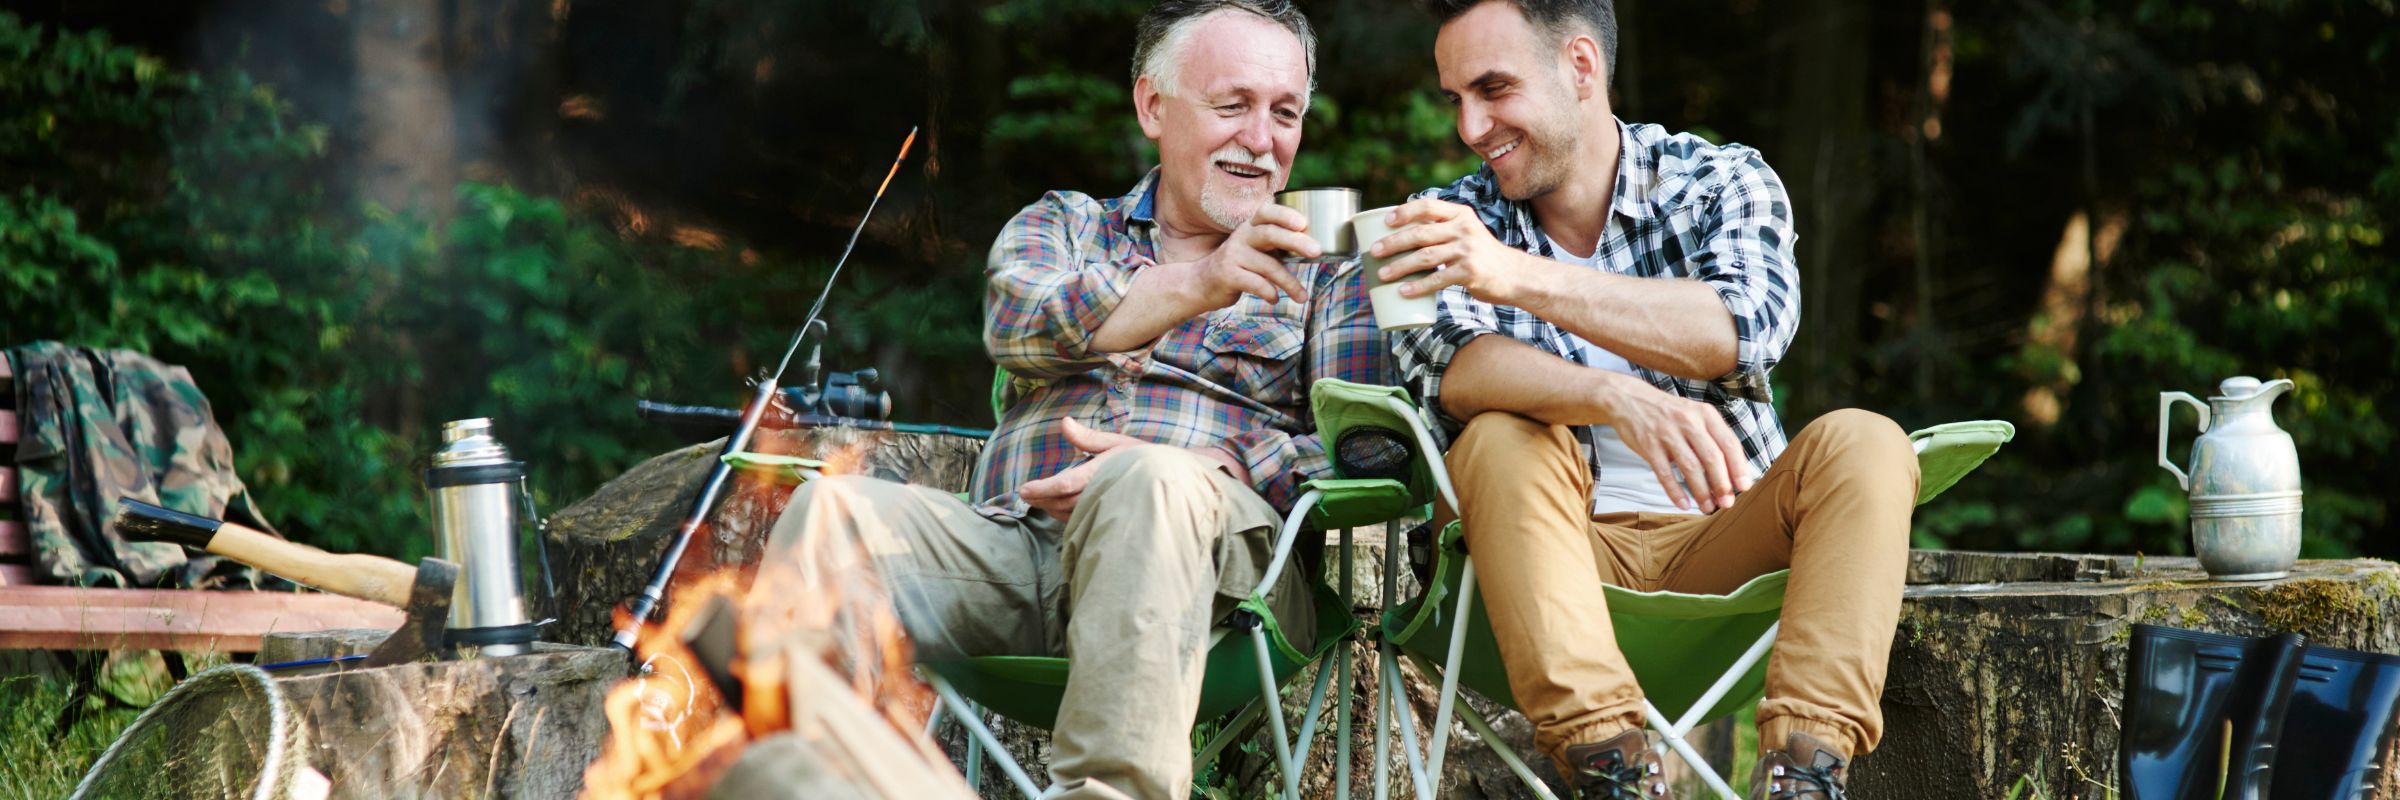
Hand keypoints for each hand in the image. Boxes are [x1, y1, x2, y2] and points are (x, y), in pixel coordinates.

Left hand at [1018, 418, 1142, 520]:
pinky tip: (1057, 508)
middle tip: (1025, 495)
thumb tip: (1065, 422)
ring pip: (1069, 513)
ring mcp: (1103, 507)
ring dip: (1050, 508)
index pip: (1064, 484)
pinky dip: (1064, 514)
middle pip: (1062, 502)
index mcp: (1099, 473)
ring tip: (1037, 501)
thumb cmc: (1140, 457)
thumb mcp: (1115, 442)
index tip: (1024, 490)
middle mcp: (1100, 493)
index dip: (1042, 489)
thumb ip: (1086, 437)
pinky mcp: (1106, 516)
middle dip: (1041, 499)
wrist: (1168, 479)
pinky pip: (1080, 519)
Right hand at [1190, 203, 1317, 307]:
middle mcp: (1241, 236)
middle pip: (1270, 234)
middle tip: (1317, 252)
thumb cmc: (1239, 265)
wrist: (1201, 283)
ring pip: (1268, 266)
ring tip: (1302, 296)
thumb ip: (1278, 244)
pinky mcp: (1227, 275)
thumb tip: (1315, 247)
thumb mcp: (1256, 248)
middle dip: (1296, 242)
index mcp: (1250, 226)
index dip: (1286, 215)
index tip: (1304, 224)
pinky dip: (1270, 293)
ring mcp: (1233, 255)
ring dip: (1290, 283)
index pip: (1268, 213)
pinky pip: (1256, 284)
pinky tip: (1275, 299)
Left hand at [1369, 198, 1544, 305]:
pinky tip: (1403, 291)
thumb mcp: (1467, 232)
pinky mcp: (1470, 272)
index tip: (1386, 221)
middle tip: (1374, 252)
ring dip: (1400, 266)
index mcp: (1460, 214)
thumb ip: (1443, 229)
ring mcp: (1468, 250)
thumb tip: (1404, 233)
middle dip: (1393, 242)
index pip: (1428, 206)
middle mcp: (1464, 228)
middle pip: (1420, 233)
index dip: (1404, 212)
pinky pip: (1438, 279)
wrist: (1514, 275)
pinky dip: (1418, 286)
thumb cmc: (1482, 255)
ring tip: (1382, 274)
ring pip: (1425, 256)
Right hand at [1595, 374, 1754, 512]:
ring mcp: (1667, 433)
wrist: (1628, 398)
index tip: (1744, 487)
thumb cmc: (1668, 412)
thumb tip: (1731, 472)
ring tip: (1707, 508)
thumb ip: (1711, 437)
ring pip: (1690, 467)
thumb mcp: (1694, 414)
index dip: (1738, 467)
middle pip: (1711, 457)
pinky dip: (1674, 491)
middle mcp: (1688, 421)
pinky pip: (1664, 473)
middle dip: (1722, 484)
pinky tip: (1683, 504)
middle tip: (1727, 503)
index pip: (1728, 443)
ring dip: (1701, 492)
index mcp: (1705, 414)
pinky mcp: (1648, 445)